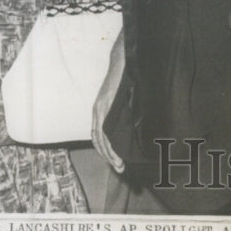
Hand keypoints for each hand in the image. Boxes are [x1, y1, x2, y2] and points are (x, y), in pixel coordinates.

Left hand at [92, 32, 125, 172]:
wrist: (121, 61)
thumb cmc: (125, 78)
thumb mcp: (122, 98)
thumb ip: (124, 111)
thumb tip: (134, 124)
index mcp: (100, 110)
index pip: (98, 136)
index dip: (105, 150)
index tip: (115, 161)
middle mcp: (97, 111)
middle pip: (98, 140)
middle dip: (108, 157)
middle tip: (120, 169)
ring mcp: (100, 108)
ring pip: (101, 138)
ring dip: (110, 154)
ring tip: (120, 165)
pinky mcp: (105, 105)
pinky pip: (105, 129)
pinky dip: (110, 143)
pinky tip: (117, 152)